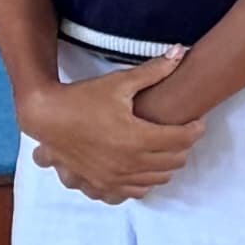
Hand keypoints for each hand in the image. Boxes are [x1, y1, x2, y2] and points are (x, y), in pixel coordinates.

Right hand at [21, 63, 203, 205]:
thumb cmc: (82, 98)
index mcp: (137, 137)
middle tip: (181, 133)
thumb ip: (153, 71)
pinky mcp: (102, 185)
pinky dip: (145, 182)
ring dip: (167, 165)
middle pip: (174, 161)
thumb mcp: (119, 82)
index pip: (182, 139)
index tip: (197, 122)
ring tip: (164, 148)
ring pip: (158, 179)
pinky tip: (143, 167)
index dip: (195, 130)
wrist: (46, 117)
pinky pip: (135, 192)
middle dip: (183, 147)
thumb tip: (180, 51)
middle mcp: (129, 163)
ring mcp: (115, 178)